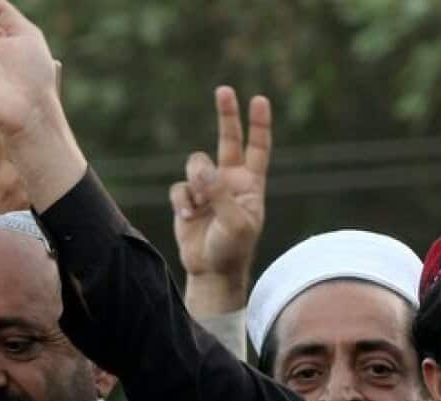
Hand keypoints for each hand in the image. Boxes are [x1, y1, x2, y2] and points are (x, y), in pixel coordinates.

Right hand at [171, 86, 271, 315]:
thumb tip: (202, 168)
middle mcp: (230, 180)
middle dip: (226, 115)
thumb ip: (220, 193)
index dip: (259, 125)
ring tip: (201, 207)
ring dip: (196, 183)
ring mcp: (208, 188)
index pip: (258, 149)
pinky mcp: (188, 198)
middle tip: (224, 90)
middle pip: (228, 140)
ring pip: (196, 164)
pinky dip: (183, 201)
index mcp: (251, 184)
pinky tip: (189, 216)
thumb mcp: (236, 223)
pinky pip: (180, 187)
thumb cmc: (233, 249)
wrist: (211, 270)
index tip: (260, 100)